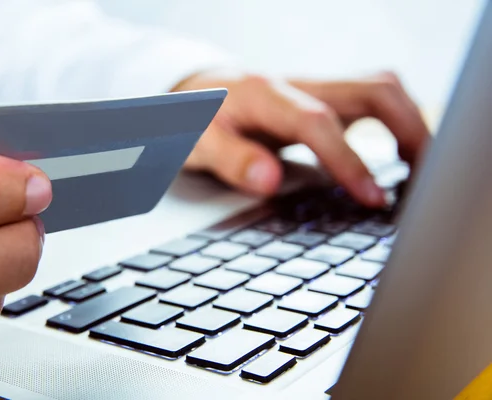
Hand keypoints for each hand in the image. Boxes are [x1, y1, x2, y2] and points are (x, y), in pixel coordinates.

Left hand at [174, 70, 429, 206]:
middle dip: (408, 131)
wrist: (196, 93)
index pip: (318, 121)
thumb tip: (270, 181)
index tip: (372, 198)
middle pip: (372, 89)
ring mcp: (315, 91)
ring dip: (410, 126)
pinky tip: (400, 160)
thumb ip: (231, 160)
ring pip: (380, 92)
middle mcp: (298, 86)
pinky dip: (395, 128)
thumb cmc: (196, 119)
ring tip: (421, 173)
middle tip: (422, 181)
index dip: (348, 159)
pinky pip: (371, 105)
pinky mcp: (324, 101)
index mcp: (265, 95)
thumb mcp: (198, 143)